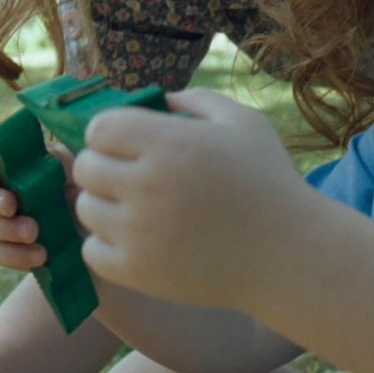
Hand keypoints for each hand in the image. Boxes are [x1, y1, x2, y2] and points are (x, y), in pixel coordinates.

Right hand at [0, 144, 77, 270]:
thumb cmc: (79, 196)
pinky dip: (12, 255)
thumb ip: (58, 159)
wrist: (92, 235)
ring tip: (34, 236)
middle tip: (12, 207)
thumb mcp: (74, 174)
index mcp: (12, 169)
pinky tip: (38, 257)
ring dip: (4, 229)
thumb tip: (45, 152)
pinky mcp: (1, 249)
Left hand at [73, 88, 317, 310]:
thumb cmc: (269, 182)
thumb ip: (196, 100)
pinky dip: (108, 244)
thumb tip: (157, 99)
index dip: (111, 133)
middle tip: (131, 176)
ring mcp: (140, 234)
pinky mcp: (138, 272)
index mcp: (169, 143)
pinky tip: (138, 239)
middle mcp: (147, 186)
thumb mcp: (242, 122)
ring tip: (137, 209)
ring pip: (85, 209)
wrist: (289, 254)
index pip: (98, 129)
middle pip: (85, 168)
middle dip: (104, 167)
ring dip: (105, 205)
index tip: (131, 144)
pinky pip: (92, 251)